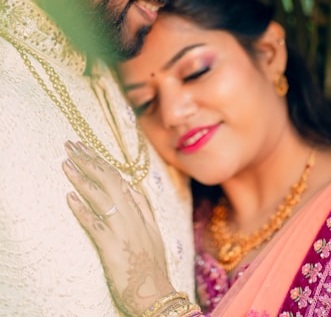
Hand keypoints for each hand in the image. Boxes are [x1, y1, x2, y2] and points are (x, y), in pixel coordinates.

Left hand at [63, 140, 173, 315]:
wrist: (156, 295)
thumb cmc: (151, 265)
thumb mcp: (152, 231)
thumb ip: (142, 207)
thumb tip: (129, 185)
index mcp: (140, 210)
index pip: (118, 177)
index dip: (100, 160)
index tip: (86, 147)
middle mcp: (132, 215)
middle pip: (109, 180)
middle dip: (89, 160)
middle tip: (71, 145)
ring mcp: (123, 230)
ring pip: (101, 197)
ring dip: (82, 178)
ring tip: (66, 163)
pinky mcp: (113, 247)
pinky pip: (95, 224)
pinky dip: (82, 210)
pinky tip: (69, 197)